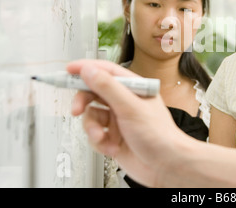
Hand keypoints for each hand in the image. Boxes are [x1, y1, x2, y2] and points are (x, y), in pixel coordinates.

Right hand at [67, 59, 185, 186]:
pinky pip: (95, 135)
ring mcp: (119, 120)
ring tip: (101, 137)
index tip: (69, 70)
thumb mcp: (131, 107)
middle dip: (83, 102)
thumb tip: (89, 70)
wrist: (166, 166)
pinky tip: (111, 148)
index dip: (86, 69)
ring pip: (92, 116)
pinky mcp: (114, 137)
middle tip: (76, 109)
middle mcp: (125, 102)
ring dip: (93, 128)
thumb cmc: (160, 136)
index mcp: (134, 88)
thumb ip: (108, 87)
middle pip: (94, 93)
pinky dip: (99, 142)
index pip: (106, 71)